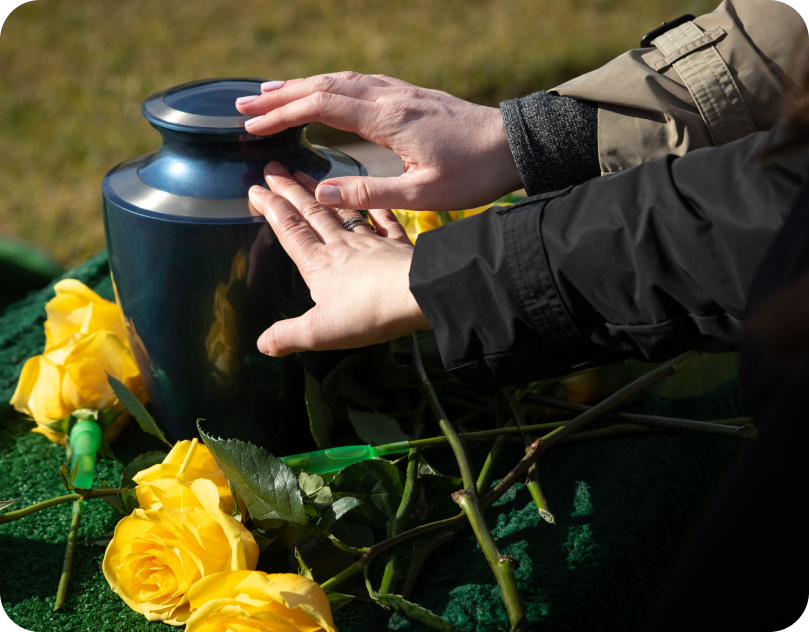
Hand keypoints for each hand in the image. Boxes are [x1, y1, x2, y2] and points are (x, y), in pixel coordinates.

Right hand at [235, 72, 521, 211]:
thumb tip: (320, 193)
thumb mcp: (422, 194)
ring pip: (341, 80)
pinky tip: (325, 92)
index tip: (252, 124)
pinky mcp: (411, 96)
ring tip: (271, 93)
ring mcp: (401, 92)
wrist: (515, 145)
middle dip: (281, 95)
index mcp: (388, 119)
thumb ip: (370, 193)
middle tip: (244, 104)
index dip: (283, 114)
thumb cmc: (474, 173)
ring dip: (303, 85)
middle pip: (324, 86)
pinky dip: (331, 86)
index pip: (322, 106)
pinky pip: (360, 83)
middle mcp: (390, 97)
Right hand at [248, 161, 429, 355]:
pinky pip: (384, 219)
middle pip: (310, 212)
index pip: (288, 230)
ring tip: (305, 175)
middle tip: (273, 169)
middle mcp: (341, 246)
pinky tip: (368, 198)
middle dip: (289, 190)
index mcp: (318, 264)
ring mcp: (371, 242)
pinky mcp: (398, 244)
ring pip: (340, 211)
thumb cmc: (369, 312)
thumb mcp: (320, 332)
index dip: (270, 208)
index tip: (255, 189)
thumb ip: (288, 336)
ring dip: (321, 192)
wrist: (418, 294)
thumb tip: (262, 345)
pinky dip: (374, 206)